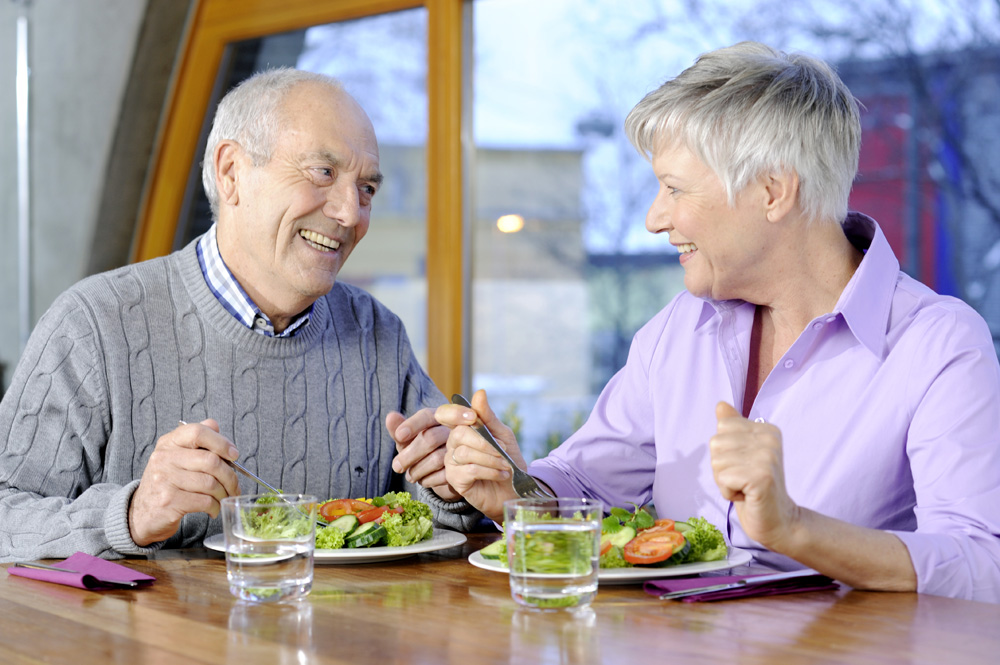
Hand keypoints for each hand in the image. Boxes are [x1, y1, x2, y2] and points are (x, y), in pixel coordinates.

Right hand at [128, 420, 239, 546]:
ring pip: (210, 483)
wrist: (141, 514)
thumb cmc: (166, 484)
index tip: (234, 455)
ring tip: (225, 498)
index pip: (197, 432)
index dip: (221, 442)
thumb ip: (195, 440)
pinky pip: (204, 501)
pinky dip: (215, 506)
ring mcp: (165, 480)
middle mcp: (164, 458)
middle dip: (230, 476)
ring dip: (224, 493)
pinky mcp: (169, 501)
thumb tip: (215, 426)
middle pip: (210, 461)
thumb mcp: (176, 457)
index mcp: (169, 443)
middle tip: (235, 486)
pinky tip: (214, 509)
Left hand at [387, 408, 459, 500]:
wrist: (444, 470)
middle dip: (409, 455)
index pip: (426, 416)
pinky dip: (428, 480)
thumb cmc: (423, 449)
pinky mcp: (464, 468)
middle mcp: (453, 429)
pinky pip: (443, 475)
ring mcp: (461, 448)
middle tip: (396, 467)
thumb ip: (398, 428)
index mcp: (438, 417)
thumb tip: (390, 416)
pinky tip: (423, 480)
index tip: (399, 436)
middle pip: (430, 438)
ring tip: (410, 476)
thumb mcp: (409, 439)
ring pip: (436, 459)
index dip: (412, 425)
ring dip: (417, 470)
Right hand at [436, 389, 522, 521]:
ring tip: (505, 465)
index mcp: (463, 429)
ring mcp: (451, 462)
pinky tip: (501, 474)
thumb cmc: (508, 460)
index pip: (447, 414)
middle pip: (459, 434)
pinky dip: (490, 471)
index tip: (473, 417)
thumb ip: (488, 416)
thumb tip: (479, 392)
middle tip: (503, 452)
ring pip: (466, 453)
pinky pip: (469, 470)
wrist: (514, 489)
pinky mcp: (455, 479)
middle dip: (485, 442)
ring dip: (491, 459)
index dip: (455, 413)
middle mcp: (453, 444)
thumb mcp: (503, 435)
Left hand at [710, 402, 800, 550]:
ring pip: (716, 462)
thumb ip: (733, 428)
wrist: (778, 519)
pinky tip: (747, 496)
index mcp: (766, 429)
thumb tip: (720, 404)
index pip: (722, 427)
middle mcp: (769, 439)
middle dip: (721, 467)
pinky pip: (722, 479)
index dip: (724, 451)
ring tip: (745, 487)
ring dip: (724, 481)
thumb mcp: (742, 453)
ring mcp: (767, 457)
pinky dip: (728, 492)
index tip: (743, 465)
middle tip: (743, 479)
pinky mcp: (761, 477)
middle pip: (716, 444)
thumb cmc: (753, 486)